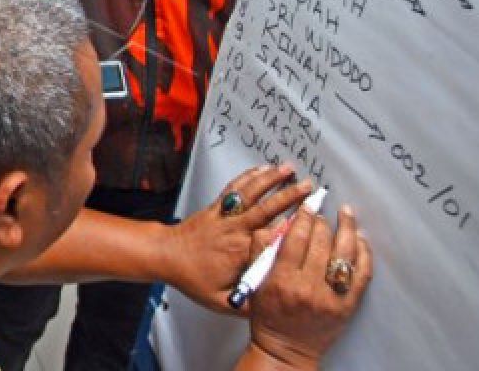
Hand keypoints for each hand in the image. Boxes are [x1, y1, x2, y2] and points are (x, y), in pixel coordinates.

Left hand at [161, 166, 313, 314]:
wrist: (166, 255)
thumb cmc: (192, 278)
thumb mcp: (218, 300)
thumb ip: (246, 305)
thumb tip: (271, 310)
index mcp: (240, 253)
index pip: (270, 239)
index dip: (292, 229)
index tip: (312, 220)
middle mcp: (234, 230)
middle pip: (265, 209)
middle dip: (289, 196)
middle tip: (309, 187)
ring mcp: (225, 215)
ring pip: (250, 193)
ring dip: (270, 178)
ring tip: (289, 168)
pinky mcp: (217, 206)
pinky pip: (235, 187)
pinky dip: (249, 176)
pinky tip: (263, 168)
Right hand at [242, 205, 371, 369]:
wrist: (286, 350)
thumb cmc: (269, 317)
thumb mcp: (256, 283)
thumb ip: (261, 251)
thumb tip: (277, 224)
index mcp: (282, 280)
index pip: (296, 238)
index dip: (304, 217)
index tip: (307, 207)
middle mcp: (308, 288)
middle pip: (321, 242)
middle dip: (322, 222)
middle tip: (322, 213)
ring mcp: (331, 298)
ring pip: (344, 253)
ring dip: (348, 228)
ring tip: (347, 214)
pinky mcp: (348, 306)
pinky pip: (362, 273)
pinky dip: (363, 253)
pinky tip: (360, 239)